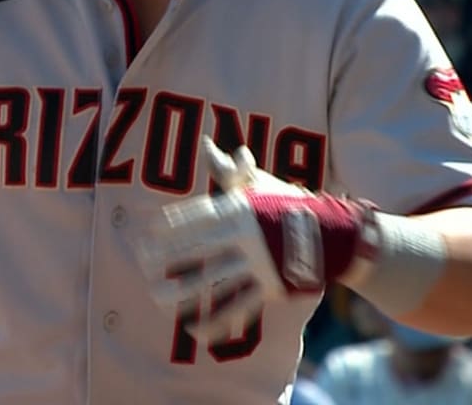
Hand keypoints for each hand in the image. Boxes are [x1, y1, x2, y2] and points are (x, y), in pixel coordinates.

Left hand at [138, 138, 370, 342]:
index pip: (196, 216)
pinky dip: (215, 320)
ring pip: (214, 279)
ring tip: (156, 297)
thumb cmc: (285, 204)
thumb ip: (228, 170)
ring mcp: (258, 262)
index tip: (145, 234)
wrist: (332, 234)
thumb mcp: (258, 184)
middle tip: (140, 263)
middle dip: (166, 256)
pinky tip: (194, 329)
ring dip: (183, 290)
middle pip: (198, 247)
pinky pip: (237, 306)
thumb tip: (205, 143)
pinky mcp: (270, 287)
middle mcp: (246, 235)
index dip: (169, 226)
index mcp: (239, 208)